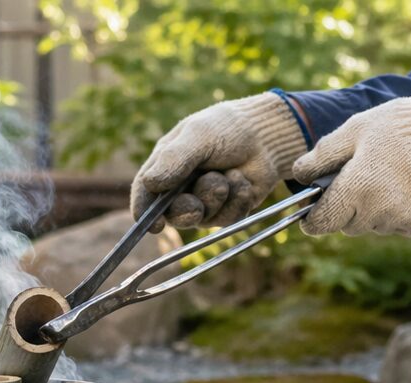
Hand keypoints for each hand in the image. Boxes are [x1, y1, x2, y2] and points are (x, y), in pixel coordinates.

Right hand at [131, 92, 307, 230]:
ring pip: (204, 217)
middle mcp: (180, 189)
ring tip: (231, 172)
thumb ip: (175, 158)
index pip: (145, 193)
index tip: (154, 225)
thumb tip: (150, 183)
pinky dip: (238, 199)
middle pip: (173, 214)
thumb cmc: (227, 129)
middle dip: (187, 210)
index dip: (145, 212)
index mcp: (165, 167)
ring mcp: (204, 203)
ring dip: (218, 195)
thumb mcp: (199, 135)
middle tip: (197, 204)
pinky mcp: (227, 212)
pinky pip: (228, 219)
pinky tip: (243, 181)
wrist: (266, 135)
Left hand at [291, 89, 410, 235]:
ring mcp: (400, 222)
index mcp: (354, 191)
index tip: (310, 215)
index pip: (321, 223)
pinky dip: (398, 213)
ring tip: (388, 178)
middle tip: (359, 181)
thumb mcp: (356, 130)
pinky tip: (408, 187)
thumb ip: (323, 154)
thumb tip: (298, 173)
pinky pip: (399, 226)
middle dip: (347, 209)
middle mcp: (376, 213)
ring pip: (373, 226)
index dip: (312, 220)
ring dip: (373, 211)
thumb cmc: (401, 127)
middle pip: (348, 225)